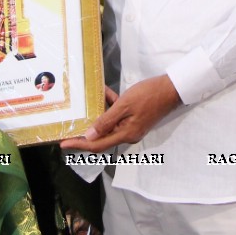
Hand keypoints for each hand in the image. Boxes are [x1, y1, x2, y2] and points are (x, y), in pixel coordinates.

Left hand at [60, 75, 180, 152]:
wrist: (172, 89)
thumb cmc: (148, 95)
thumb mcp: (124, 105)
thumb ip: (106, 121)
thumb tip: (89, 136)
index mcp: (125, 134)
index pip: (97, 145)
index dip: (79, 145)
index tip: (63, 143)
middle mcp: (128, 134)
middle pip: (101, 137)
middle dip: (85, 133)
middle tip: (68, 128)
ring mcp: (132, 127)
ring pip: (109, 124)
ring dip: (98, 114)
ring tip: (84, 106)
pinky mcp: (135, 118)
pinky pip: (118, 115)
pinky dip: (110, 105)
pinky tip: (104, 92)